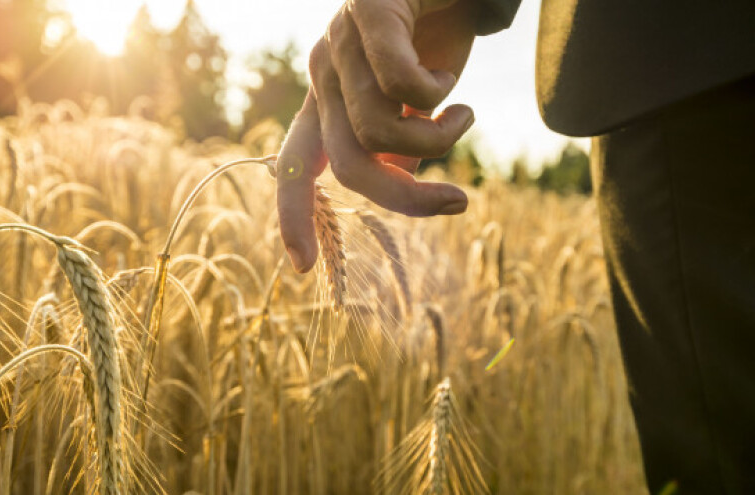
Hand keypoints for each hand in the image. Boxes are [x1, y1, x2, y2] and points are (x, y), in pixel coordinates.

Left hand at [276, 0, 477, 272]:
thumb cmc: (441, 26)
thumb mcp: (422, 97)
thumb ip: (404, 138)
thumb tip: (400, 176)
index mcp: (330, 97)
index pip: (298, 163)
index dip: (293, 214)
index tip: (303, 266)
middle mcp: (324, 72)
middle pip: (352, 165)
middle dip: (408, 200)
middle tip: (459, 202)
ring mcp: (340, 41)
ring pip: (380, 131)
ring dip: (440, 136)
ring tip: (462, 109)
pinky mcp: (366, 10)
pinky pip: (401, 84)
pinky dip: (439, 93)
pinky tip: (451, 72)